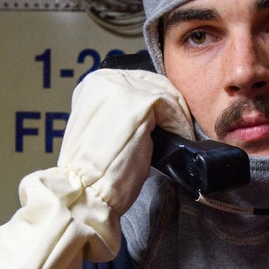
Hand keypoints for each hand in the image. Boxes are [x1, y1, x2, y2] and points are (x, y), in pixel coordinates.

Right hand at [57, 68, 192, 221]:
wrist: (85, 190)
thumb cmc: (95, 170)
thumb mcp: (105, 128)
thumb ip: (122, 111)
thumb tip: (153, 112)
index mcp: (94, 84)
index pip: (138, 81)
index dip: (159, 102)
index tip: (170, 121)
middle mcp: (104, 79)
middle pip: (154, 83)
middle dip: (172, 107)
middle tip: (181, 130)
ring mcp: (121, 87)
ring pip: (166, 94)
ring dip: (178, 117)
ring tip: (183, 137)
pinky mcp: (139, 102)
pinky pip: (172, 107)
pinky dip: (180, 124)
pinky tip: (181, 139)